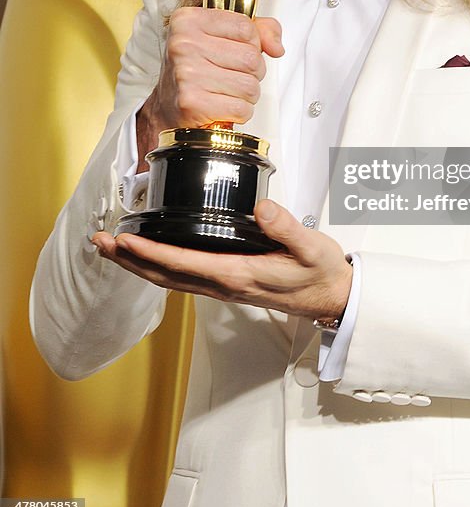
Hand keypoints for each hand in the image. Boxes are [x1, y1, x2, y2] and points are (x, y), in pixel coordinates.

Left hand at [92, 200, 352, 320]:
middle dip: (130, 260)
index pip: (184, 264)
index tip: (126, 240)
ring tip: (112, 248)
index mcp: (239, 274)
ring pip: (170, 278)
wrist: (332, 298)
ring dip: (138, 264)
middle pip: (166, 275)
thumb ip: (286, 227)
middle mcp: (225, 284)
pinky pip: (183, 278)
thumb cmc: (320, 272)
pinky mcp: (227, 283)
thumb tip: (262, 208)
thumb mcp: (311, 246)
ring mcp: (223, 287)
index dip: (151, 252)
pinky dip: (158, 266)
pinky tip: (148, 256)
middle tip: (100, 242)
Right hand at [137, 8, 283, 166]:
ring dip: (247, 94)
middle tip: (232, 75)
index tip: (236, 51)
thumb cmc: (198, 67)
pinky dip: (240, 112)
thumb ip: (259, 29)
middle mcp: (184, 44)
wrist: (168, 106)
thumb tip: (276, 47)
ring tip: (227, 91)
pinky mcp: (192, 102)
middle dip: (252, 72)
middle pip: (251, 58)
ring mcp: (186, 74)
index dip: (252, 43)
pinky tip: (223, 106)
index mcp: (189, 20)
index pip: (247, 28)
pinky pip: (241, 108)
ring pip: (250, 85)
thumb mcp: (223, 36)